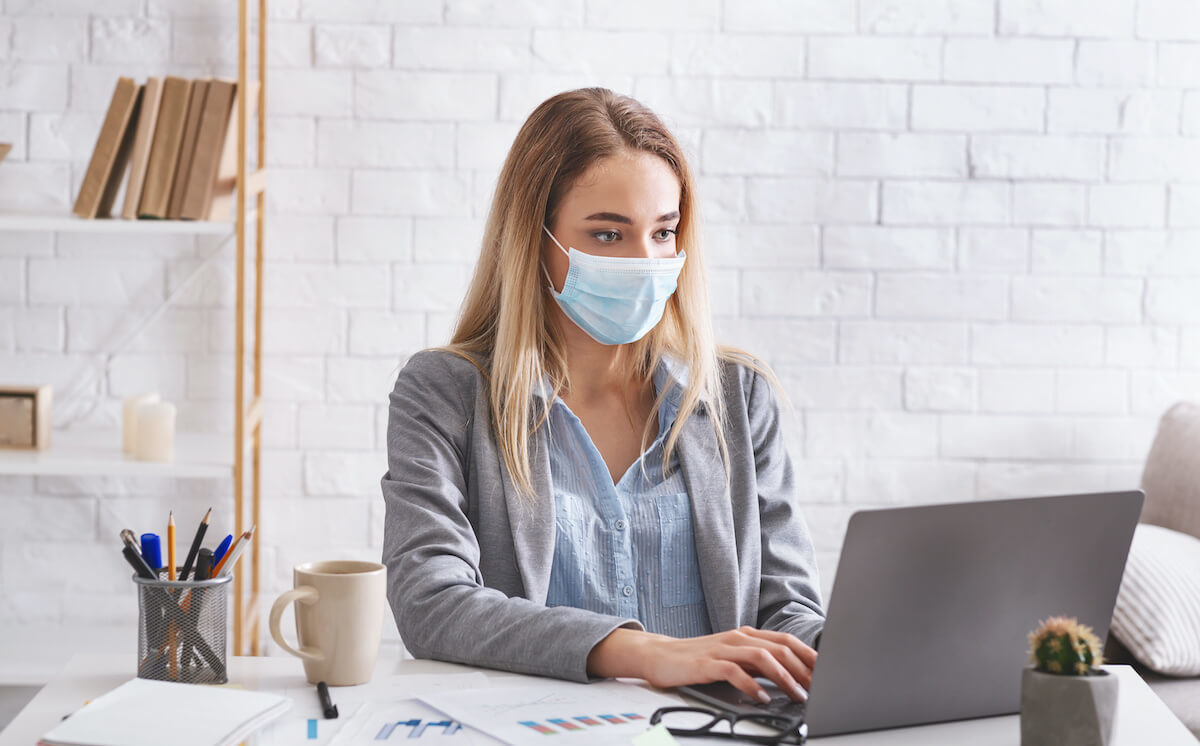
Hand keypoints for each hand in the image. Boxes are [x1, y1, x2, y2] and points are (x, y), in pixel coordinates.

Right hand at [587, 625, 816, 703]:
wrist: (659, 656)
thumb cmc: (698, 660)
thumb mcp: (732, 659)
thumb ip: (757, 665)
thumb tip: (789, 679)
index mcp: (747, 635)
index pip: (786, 642)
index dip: (809, 656)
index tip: (828, 673)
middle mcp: (738, 638)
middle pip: (780, 647)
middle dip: (804, 668)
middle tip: (819, 687)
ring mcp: (722, 648)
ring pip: (762, 657)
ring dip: (784, 677)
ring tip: (798, 694)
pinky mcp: (707, 663)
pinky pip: (734, 672)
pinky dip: (752, 685)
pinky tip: (762, 697)